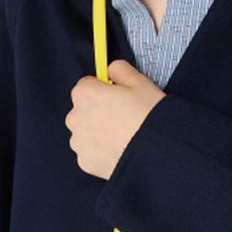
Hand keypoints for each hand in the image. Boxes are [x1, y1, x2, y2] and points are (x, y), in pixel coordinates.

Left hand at [65, 59, 165, 179]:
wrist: (157, 152)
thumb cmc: (149, 114)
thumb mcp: (140, 82)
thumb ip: (120, 69)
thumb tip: (111, 70)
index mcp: (85, 93)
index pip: (86, 85)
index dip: (103, 90)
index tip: (117, 97)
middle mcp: (75, 117)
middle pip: (83, 109)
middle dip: (98, 111)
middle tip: (123, 118)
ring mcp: (78, 142)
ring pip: (85, 132)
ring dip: (98, 133)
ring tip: (123, 137)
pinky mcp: (85, 162)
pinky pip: (90, 153)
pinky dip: (101, 152)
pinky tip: (119, 150)